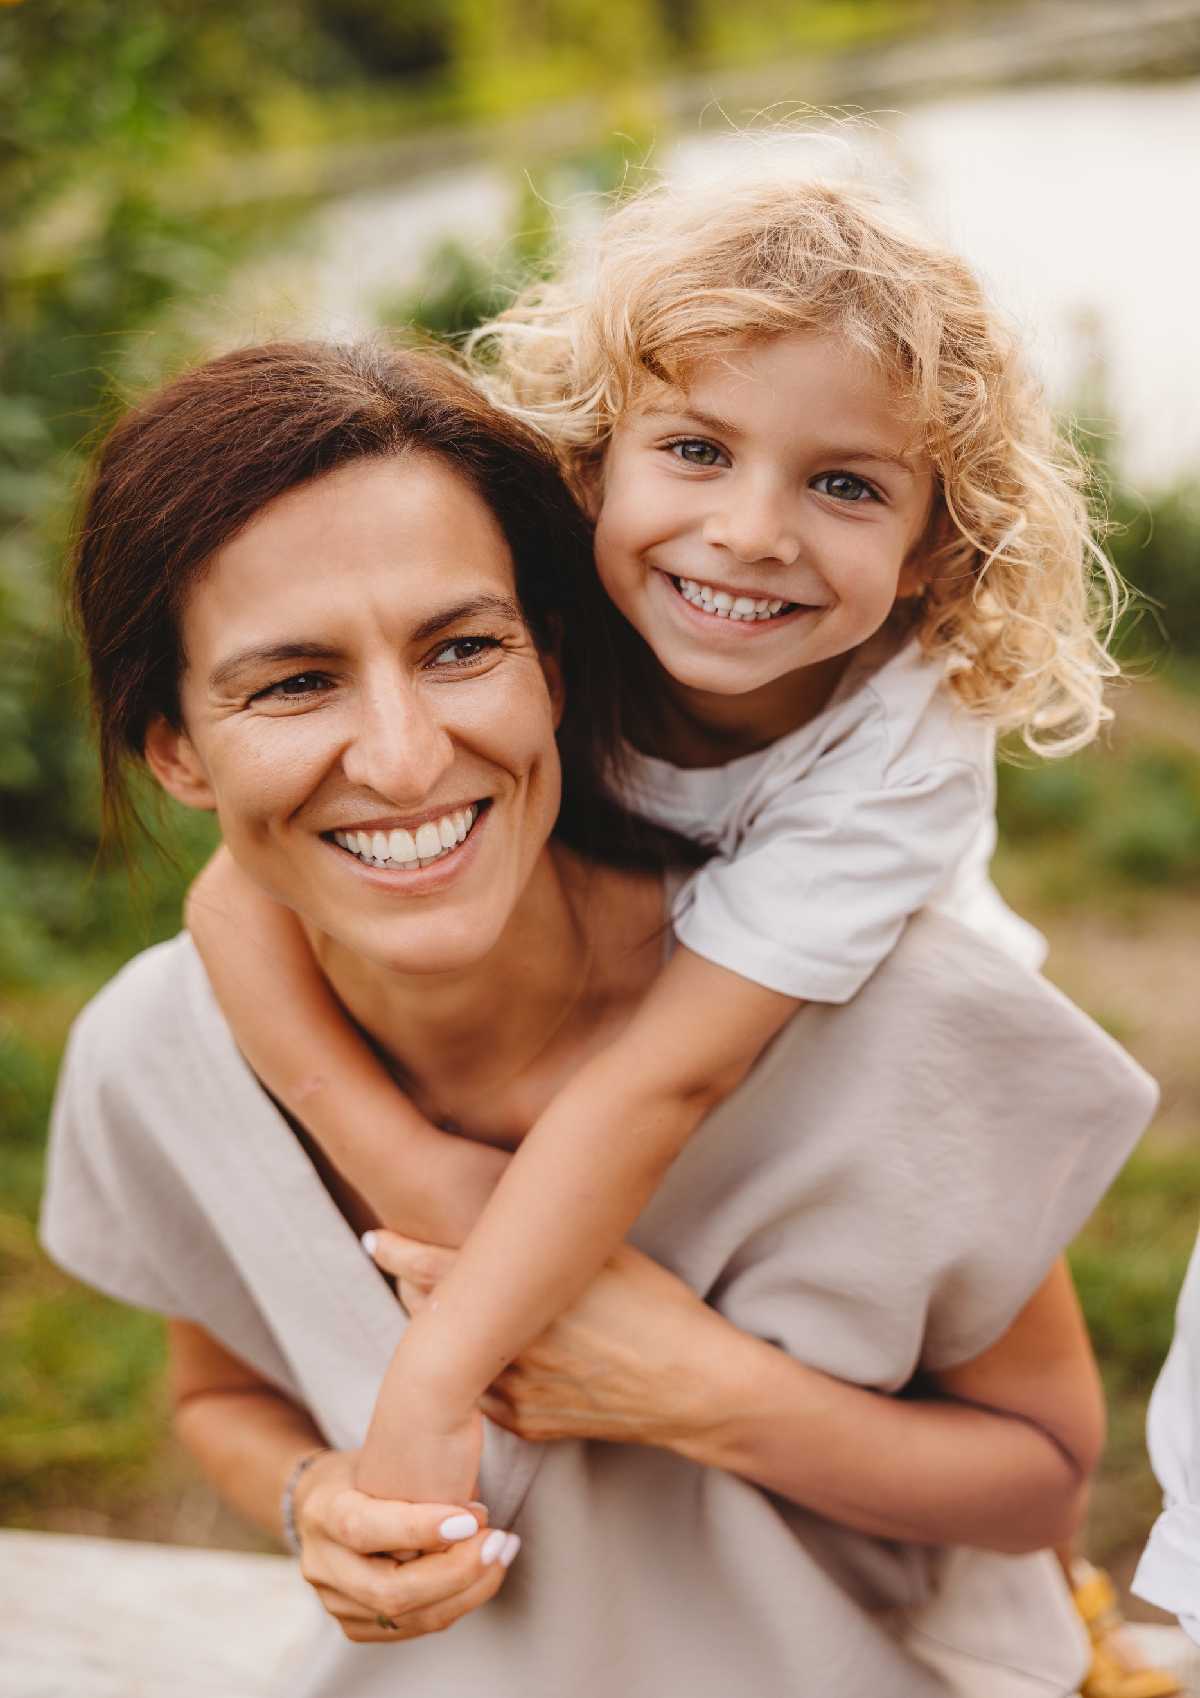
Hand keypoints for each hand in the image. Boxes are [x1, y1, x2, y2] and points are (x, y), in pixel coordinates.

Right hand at [292, 1449, 518, 1641]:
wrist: (321, 1503)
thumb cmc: (364, 1471)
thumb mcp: (382, 1458)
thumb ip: (418, 1483)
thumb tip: (478, 1512)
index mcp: (323, 1512)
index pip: (364, 1530)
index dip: (419, 1530)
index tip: (471, 1520)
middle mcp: (322, 1565)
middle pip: (388, 1591)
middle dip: (455, 1571)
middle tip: (499, 1542)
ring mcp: (334, 1602)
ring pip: (409, 1617)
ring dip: (468, 1591)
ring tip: (502, 1556)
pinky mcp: (354, 1626)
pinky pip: (415, 1626)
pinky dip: (457, 1602)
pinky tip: (484, 1575)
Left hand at [368, 1230, 739, 1451]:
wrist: (696, 1387)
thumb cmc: (658, 1307)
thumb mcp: (605, 1254)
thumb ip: (550, 1238)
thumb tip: (511, 1214)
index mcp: (527, 1299)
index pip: (437, 1270)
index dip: (398, 1252)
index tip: (375, 1238)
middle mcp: (511, 1349)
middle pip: (436, 1316)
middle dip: (420, 1290)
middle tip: (409, 1265)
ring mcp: (515, 1396)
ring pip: (459, 1358)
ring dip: (453, 1333)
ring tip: (463, 1308)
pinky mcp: (526, 1426)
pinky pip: (484, 1394)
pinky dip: (481, 1371)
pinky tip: (500, 1352)